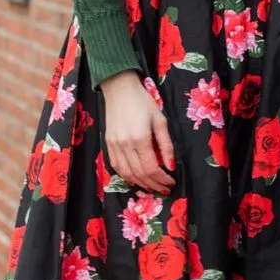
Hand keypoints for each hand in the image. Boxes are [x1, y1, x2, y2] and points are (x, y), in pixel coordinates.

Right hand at [100, 71, 175, 194]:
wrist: (119, 90)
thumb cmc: (143, 102)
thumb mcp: (160, 121)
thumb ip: (166, 145)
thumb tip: (171, 166)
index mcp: (140, 138)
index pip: (151, 168)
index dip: (162, 179)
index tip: (171, 182)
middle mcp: (125, 145)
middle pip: (140, 174)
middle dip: (154, 185)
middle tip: (164, 189)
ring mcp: (114, 145)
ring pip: (127, 174)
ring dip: (141, 184)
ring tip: (153, 187)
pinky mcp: (108, 144)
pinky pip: (116, 166)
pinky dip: (127, 176)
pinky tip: (136, 179)